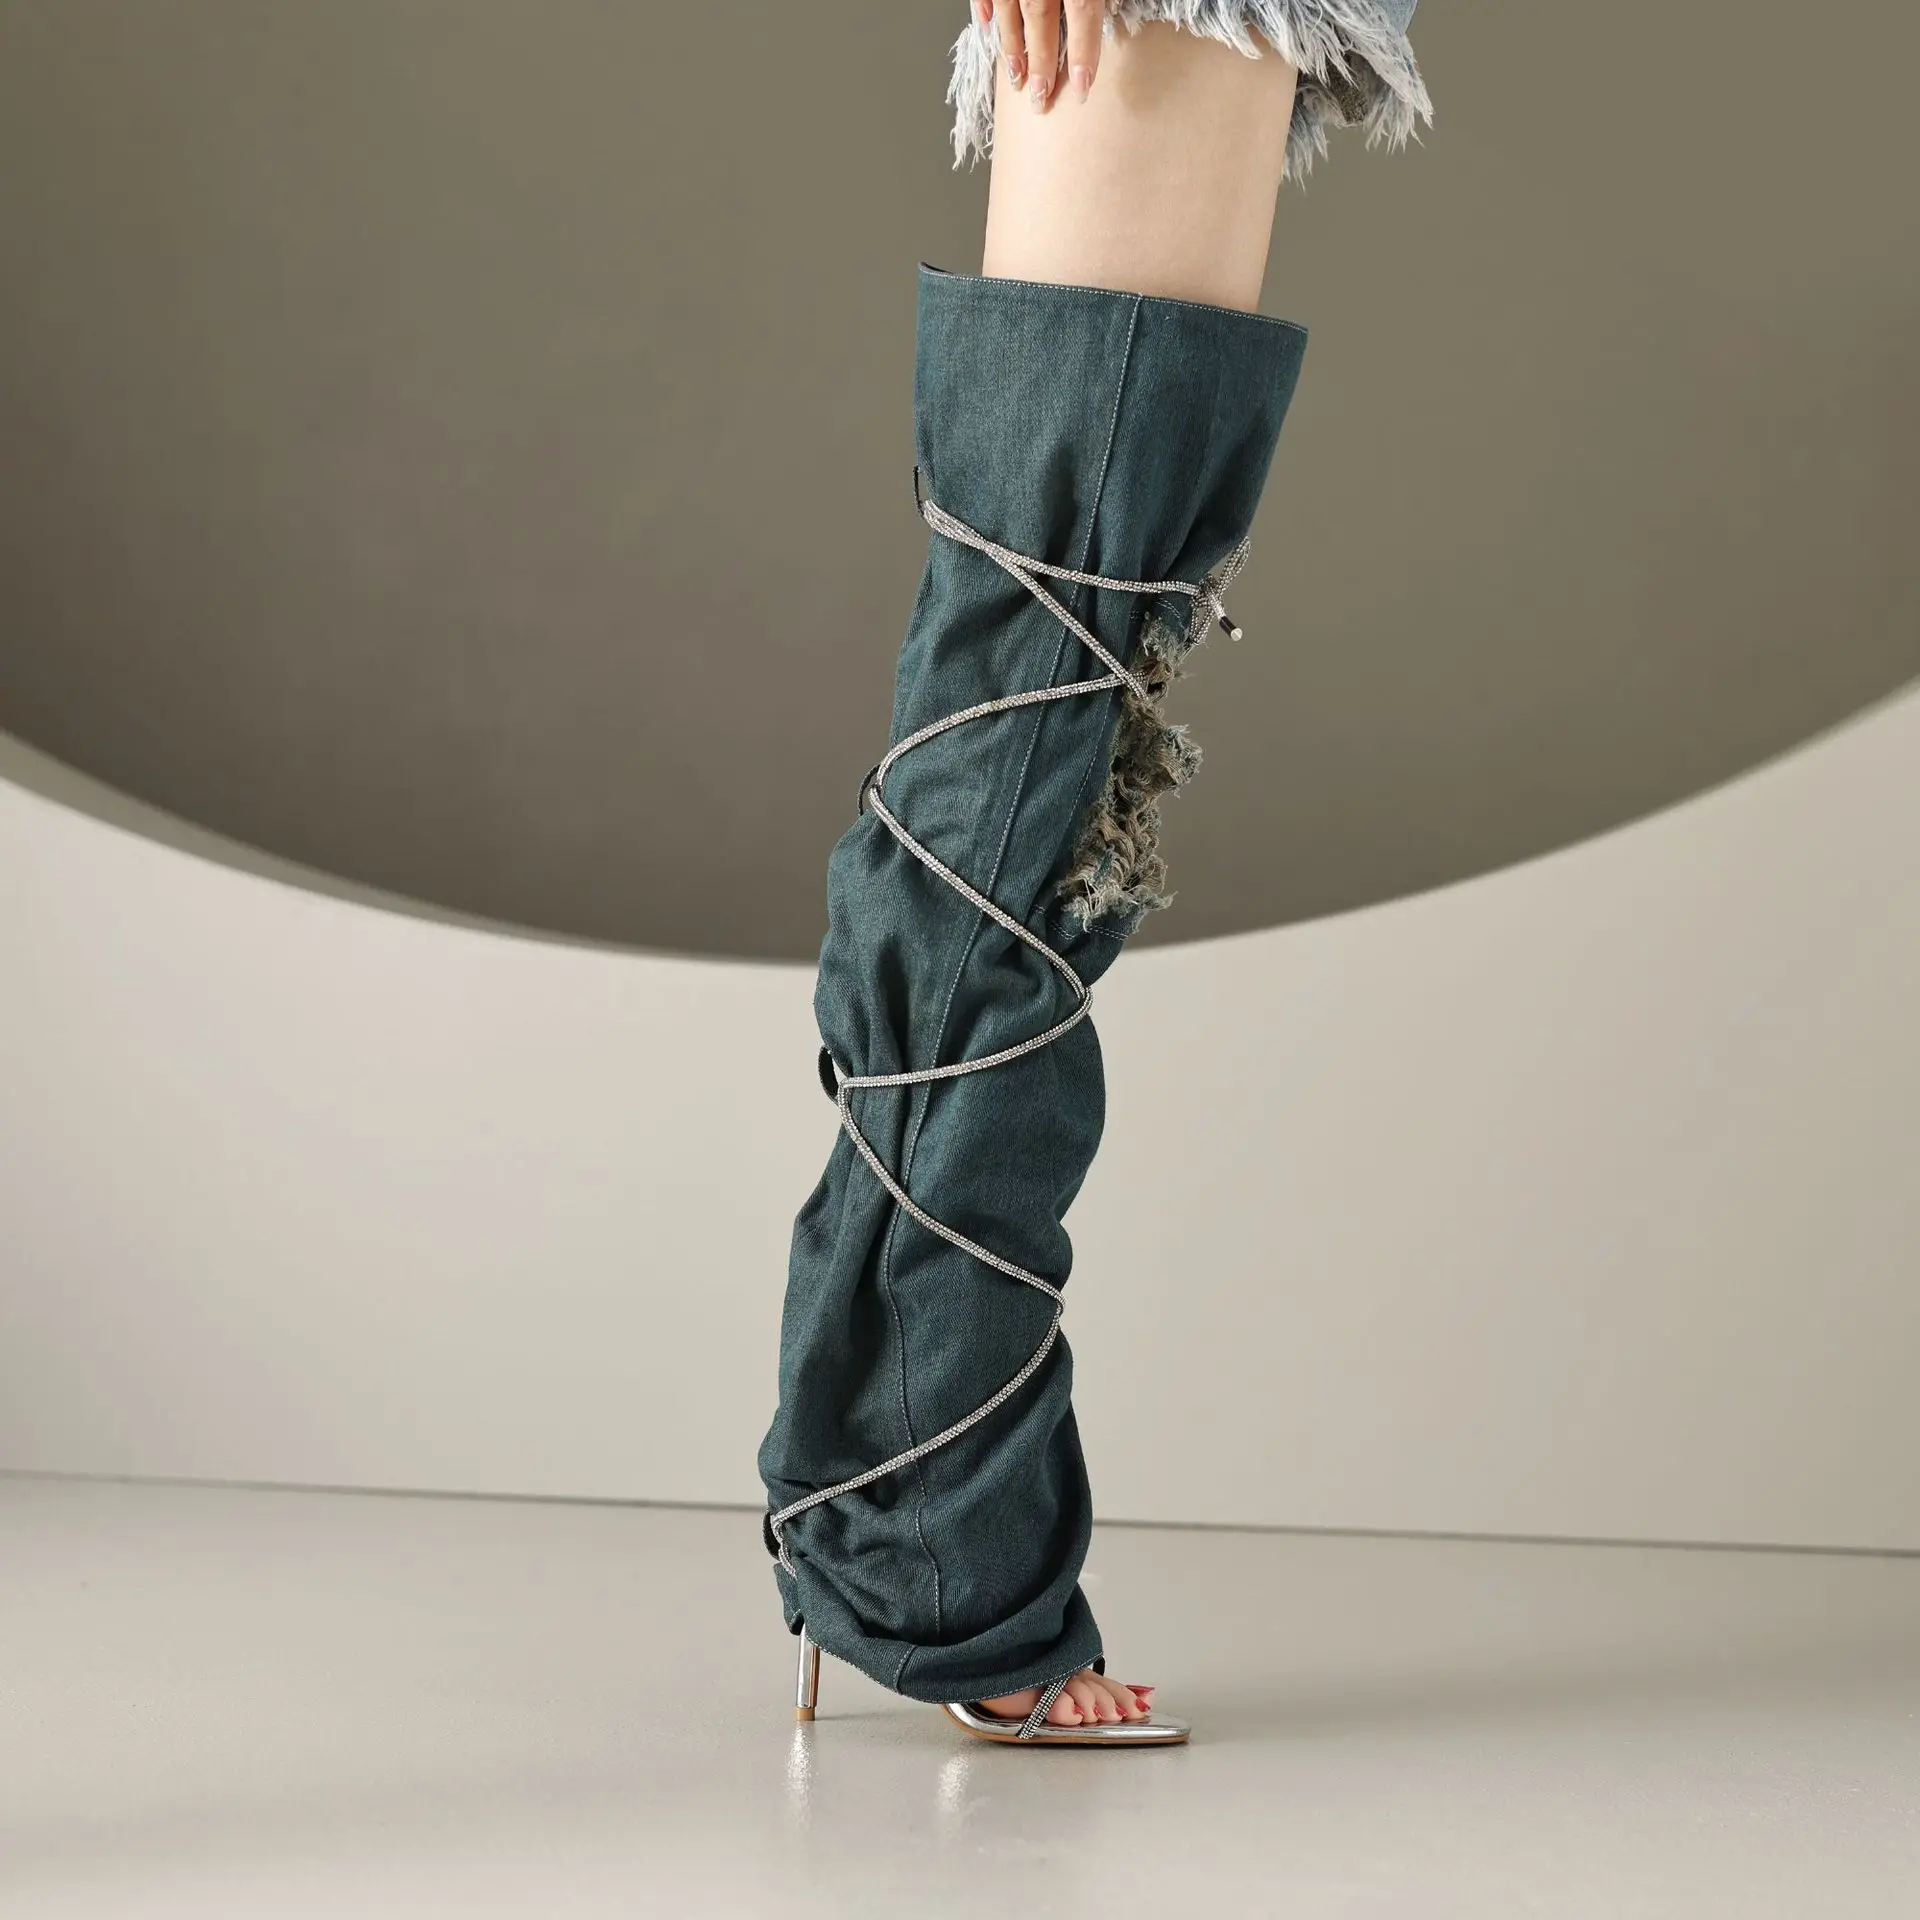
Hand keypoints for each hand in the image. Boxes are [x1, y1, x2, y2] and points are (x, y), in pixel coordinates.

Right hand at [976, 1, 1104, 111]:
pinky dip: (983, 8)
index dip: (1083, 51)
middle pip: (1040, 17)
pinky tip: (987, 27)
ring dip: (1011, 45)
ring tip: (1015, 76)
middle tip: (1040, 98)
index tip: (1082, 88)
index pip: (1082, 12)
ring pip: (1010, 8)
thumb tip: (1114, 8)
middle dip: (1040, 61)